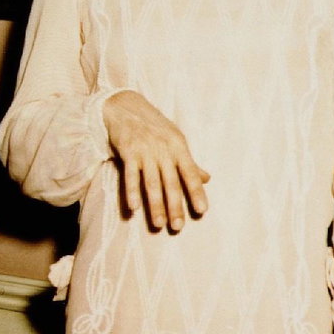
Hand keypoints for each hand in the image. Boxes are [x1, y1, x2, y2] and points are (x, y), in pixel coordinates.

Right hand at [103, 90, 209, 231]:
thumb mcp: (175, 140)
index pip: (190, 173)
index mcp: (178, 146)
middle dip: (175, 205)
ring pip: (151, 182)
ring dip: (155, 204)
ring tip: (159, 224)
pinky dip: (131, 191)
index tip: (202, 211)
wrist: (126, 106)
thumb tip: (207, 178)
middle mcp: (163, 149)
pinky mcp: (128, 152)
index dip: (196, 192)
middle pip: (170, 182)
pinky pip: (130, 175)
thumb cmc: (155, 126)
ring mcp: (145, 150)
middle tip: (178, 227)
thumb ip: (189, 162)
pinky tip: (134, 208)